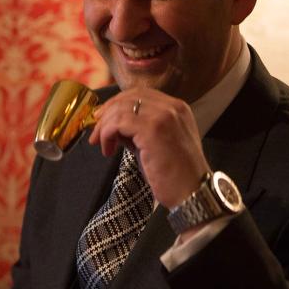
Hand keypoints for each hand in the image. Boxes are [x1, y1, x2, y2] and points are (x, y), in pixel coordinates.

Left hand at [87, 88, 209, 208]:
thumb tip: (114, 125)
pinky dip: (107, 134)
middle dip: (107, 113)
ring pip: (121, 109)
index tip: (103, 119)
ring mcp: (164, 116)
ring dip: (104, 127)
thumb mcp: (155, 145)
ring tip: (102, 145)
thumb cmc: (175, 176)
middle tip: (96, 133)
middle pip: (128, 97)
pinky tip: (108, 150)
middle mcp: (172, 107)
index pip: (140, 94)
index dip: (117, 104)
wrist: (192, 194)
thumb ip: (137, 130)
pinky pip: (119, 122)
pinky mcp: (153, 129)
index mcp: (177, 108)